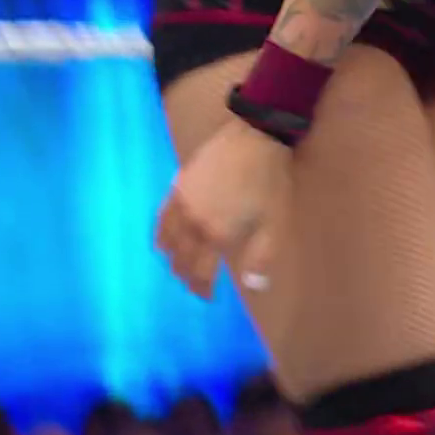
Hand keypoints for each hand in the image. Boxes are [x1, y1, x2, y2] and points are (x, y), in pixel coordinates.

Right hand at [155, 116, 290, 297]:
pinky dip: (160, 235)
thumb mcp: (274, 221)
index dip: (203, 289)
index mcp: (216, 234)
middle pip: (180, 260)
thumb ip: (261, 256)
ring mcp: (180, 204)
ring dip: (171, 259)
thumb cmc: (269, 181)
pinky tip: (163, 241)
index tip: (208, 297)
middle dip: (186, 277)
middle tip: (194, 286)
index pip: (201, 272)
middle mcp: (192, 224)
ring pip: (166, 241)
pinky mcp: (177, 187)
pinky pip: (161, 218)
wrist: (255, 137)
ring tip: (180, 267)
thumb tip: (254, 287)